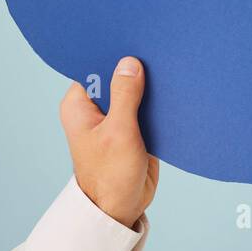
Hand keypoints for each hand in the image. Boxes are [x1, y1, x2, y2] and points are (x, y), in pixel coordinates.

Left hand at [59, 56, 159, 227]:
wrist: (121, 208)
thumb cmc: (110, 176)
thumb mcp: (119, 132)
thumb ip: (125, 96)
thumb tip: (130, 62)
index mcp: (80, 105)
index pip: (95, 67)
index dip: (114, 55)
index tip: (135, 42)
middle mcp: (95, 109)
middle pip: (117, 78)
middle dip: (136, 71)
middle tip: (157, 54)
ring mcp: (115, 119)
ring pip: (134, 93)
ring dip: (150, 88)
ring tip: (168, 70)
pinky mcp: (134, 130)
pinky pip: (147, 109)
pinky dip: (158, 104)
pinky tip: (172, 94)